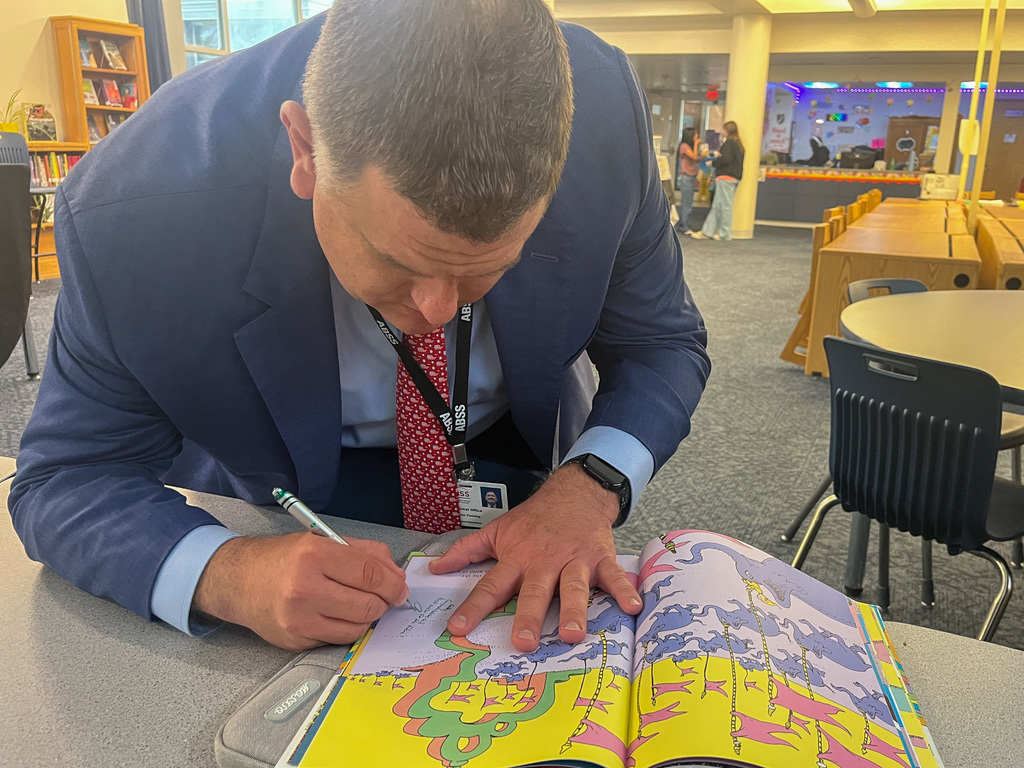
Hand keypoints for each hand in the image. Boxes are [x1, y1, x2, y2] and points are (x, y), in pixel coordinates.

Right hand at [193, 533, 408, 650]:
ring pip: (357, 627)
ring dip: (366, 617)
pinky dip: (346, 628)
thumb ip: (365, 553)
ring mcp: (299, 619)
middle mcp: (305, 588)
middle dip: (383, 602)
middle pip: (368, 605)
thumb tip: (397, 576)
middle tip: (382, 596)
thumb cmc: (284, 558)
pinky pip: (338, 640)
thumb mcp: (323, 541)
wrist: (238, 581)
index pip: (369, 573)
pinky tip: (337, 614)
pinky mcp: (296, 641)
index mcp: (314, 555)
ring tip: (358, 603)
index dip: (393, 583)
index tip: (400, 588)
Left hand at [428, 464, 642, 651]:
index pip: (491, 585)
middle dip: (528, 616)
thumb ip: (467, 551)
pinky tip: (632, 606)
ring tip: (571, 634)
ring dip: (573, 610)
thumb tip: (435, 568)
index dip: (473, 607)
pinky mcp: (600, 557)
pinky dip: (624, 590)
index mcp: (517, 557)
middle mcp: (544, 561)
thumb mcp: (498, 530)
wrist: (574, 491)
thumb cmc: (534, 519)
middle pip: (534, 591)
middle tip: (522, 642)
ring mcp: (574, 560)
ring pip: (573, 587)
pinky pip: (613, 576)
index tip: (458, 629)